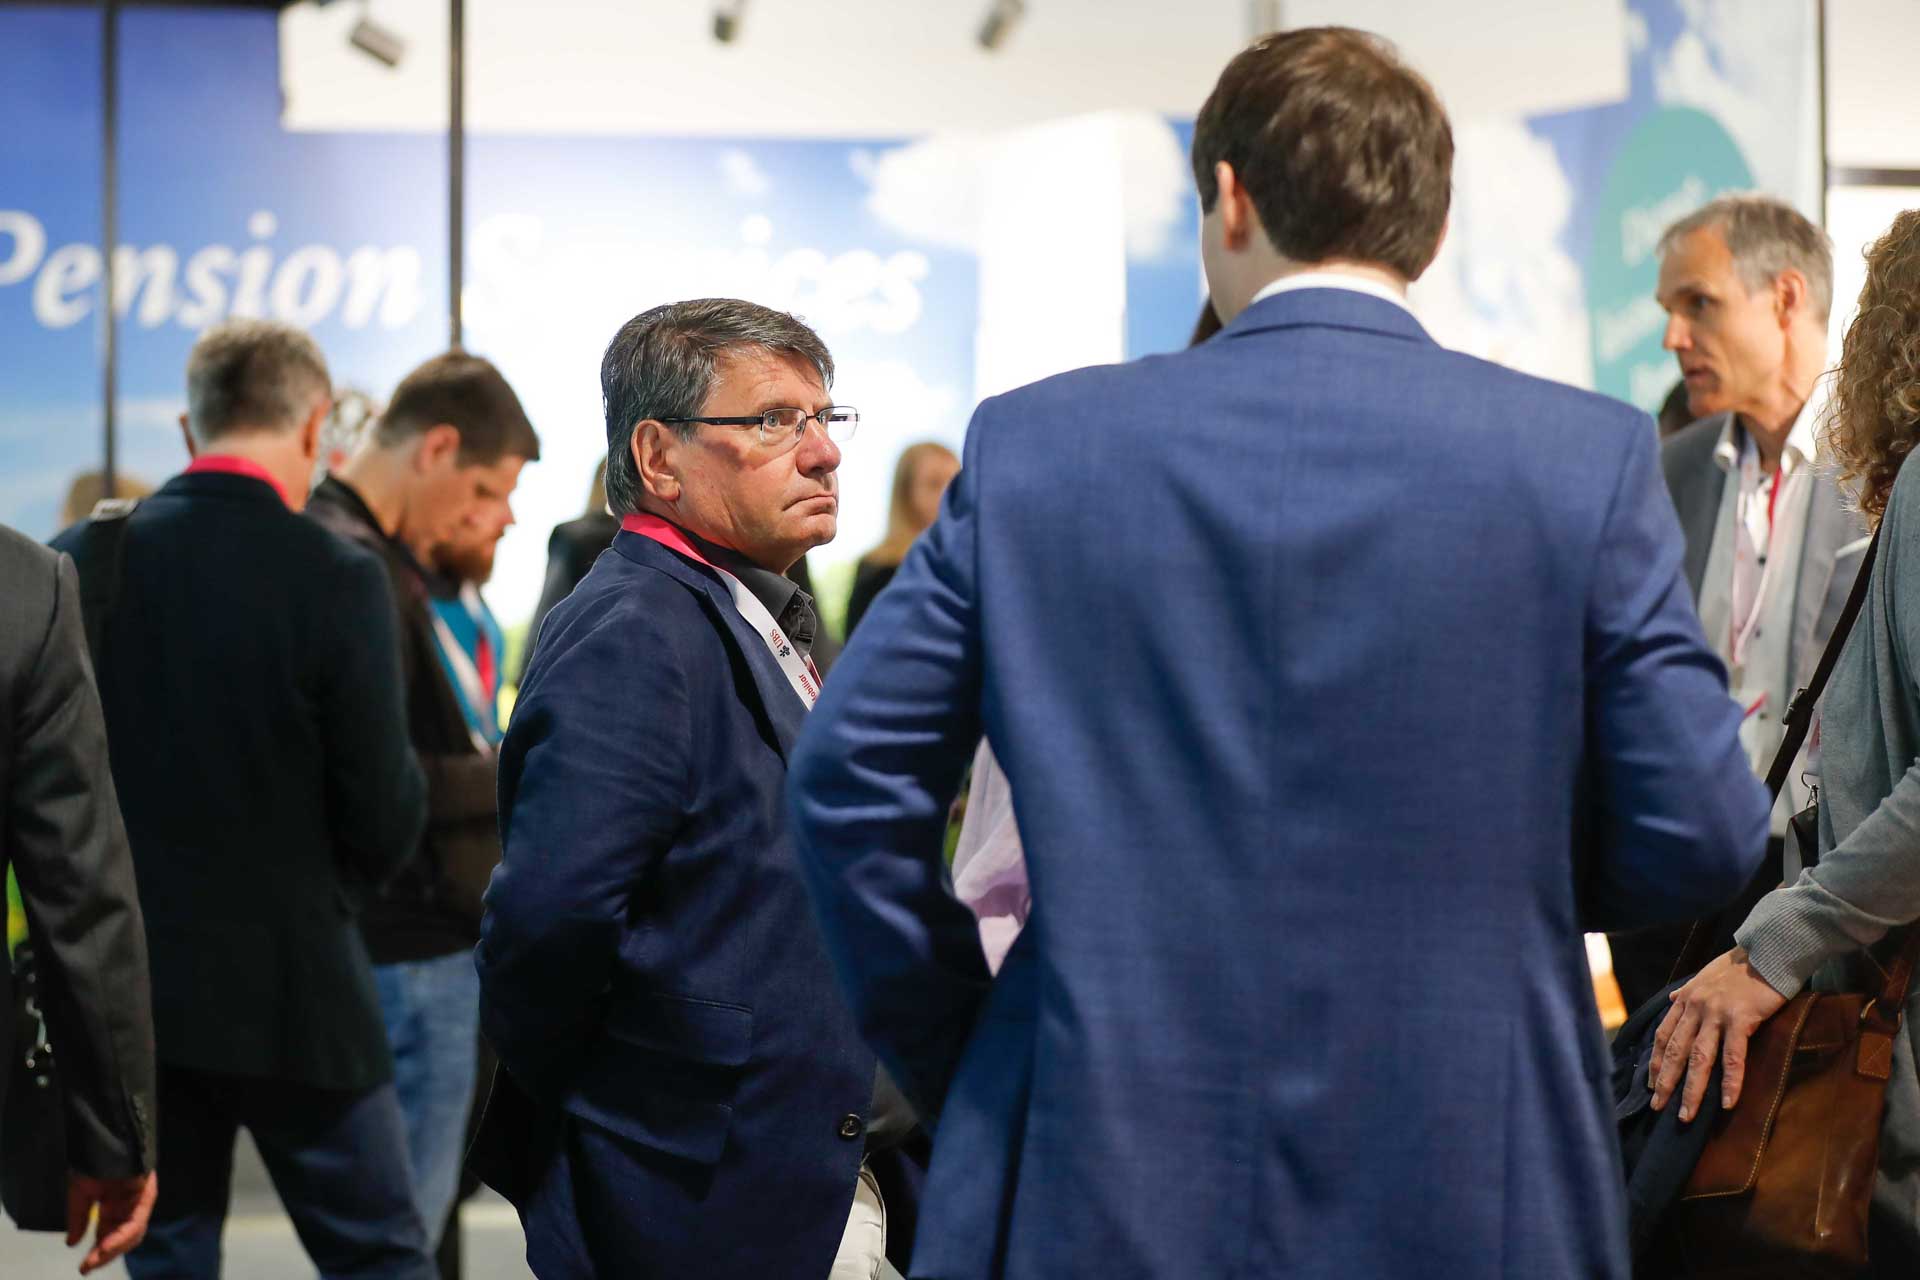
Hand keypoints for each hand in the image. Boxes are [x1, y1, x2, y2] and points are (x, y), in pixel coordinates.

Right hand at [66, 1170, 156, 1274]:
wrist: (106, 1138)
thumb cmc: (94, 1162)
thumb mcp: (80, 1194)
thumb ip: (79, 1219)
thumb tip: (72, 1243)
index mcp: (113, 1207)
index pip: (109, 1236)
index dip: (97, 1253)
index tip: (84, 1267)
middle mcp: (129, 1207)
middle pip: (123, 1239)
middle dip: (106, 1255)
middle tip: (88, 1266)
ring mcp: (140, 1201)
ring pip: (132, 1234)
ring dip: (114, 1249)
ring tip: (96, 1258)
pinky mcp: (147, 1195)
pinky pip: (136, 1221)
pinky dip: (122, 1236)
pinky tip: (106, 1245)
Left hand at [1650, 947, 1788, 1121]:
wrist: (1767, 951)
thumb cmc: (1739, 966)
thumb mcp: (1704, 976)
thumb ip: (1688, 993)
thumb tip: (1672, 1000)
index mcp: (1685, 999)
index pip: (1662, 1035)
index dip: (1654, 1061)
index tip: (1650, 1084)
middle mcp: (1695, 1007)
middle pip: (1674, 1051)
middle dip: (1665, 1082)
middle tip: (1658, 1107)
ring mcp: (1716, 1014)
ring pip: (1698, 1058)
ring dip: (1692, 1090)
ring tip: (1686, 1115)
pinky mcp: (1741, 1019)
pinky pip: (1733, 1056)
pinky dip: (1730, 1081)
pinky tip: (1728, 1103)